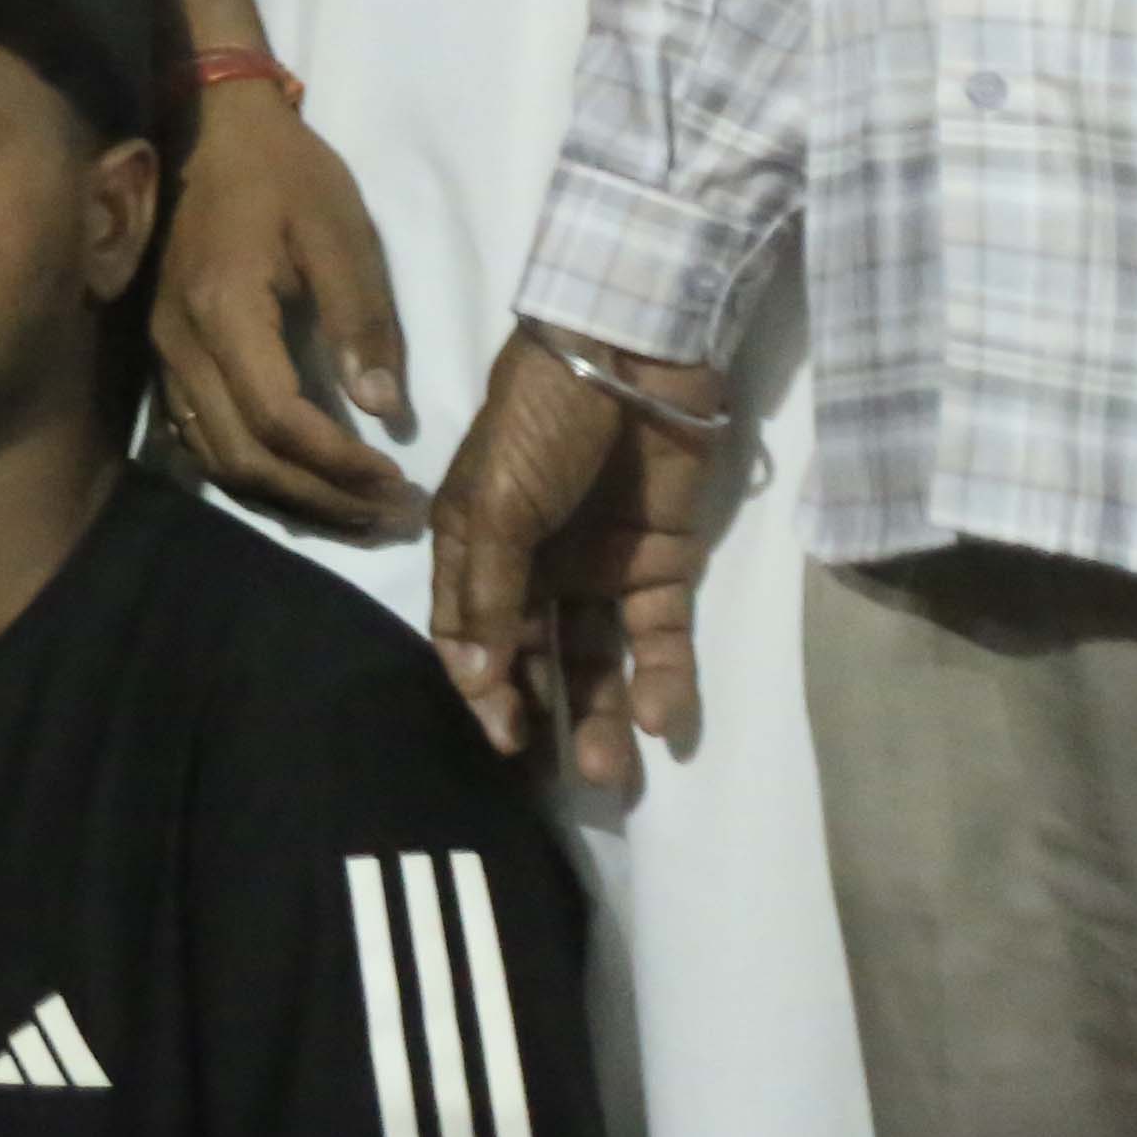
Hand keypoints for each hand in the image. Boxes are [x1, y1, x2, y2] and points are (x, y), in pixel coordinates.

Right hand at [150, 68, 419, 535]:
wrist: (209, 125)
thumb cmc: (285, 173)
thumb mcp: (342, 233)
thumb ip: (362, 321)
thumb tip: (384, 411)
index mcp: (225, 311)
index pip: (277, 419)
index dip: (338, 465)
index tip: (400, 483)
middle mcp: (180, 343)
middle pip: (242, 457)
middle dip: (320, 500)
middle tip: (390, 519)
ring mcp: (163, 351)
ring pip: (215, 458)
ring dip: (286, 499)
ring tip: (355, 514)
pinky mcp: (164, 352)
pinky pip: (198, 437)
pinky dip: (250, 475)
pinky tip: (298, 483)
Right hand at [426, 327, 720, 790]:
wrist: (631, 357)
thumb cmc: (542, 423)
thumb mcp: (495, 505)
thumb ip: (489, 595)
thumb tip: (474, 683)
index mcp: (476, 545)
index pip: (472, 635)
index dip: (483, 690)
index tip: (502, 742)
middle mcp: (535, 565)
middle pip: (535, 656)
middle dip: (544, 718)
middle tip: (558, 780)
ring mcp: (601, 566)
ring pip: (597, 658)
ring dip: (599, 715)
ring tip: (607, 773)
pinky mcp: (664, 565)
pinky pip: (660, 637)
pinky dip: (660, 679)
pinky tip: (656, 716)